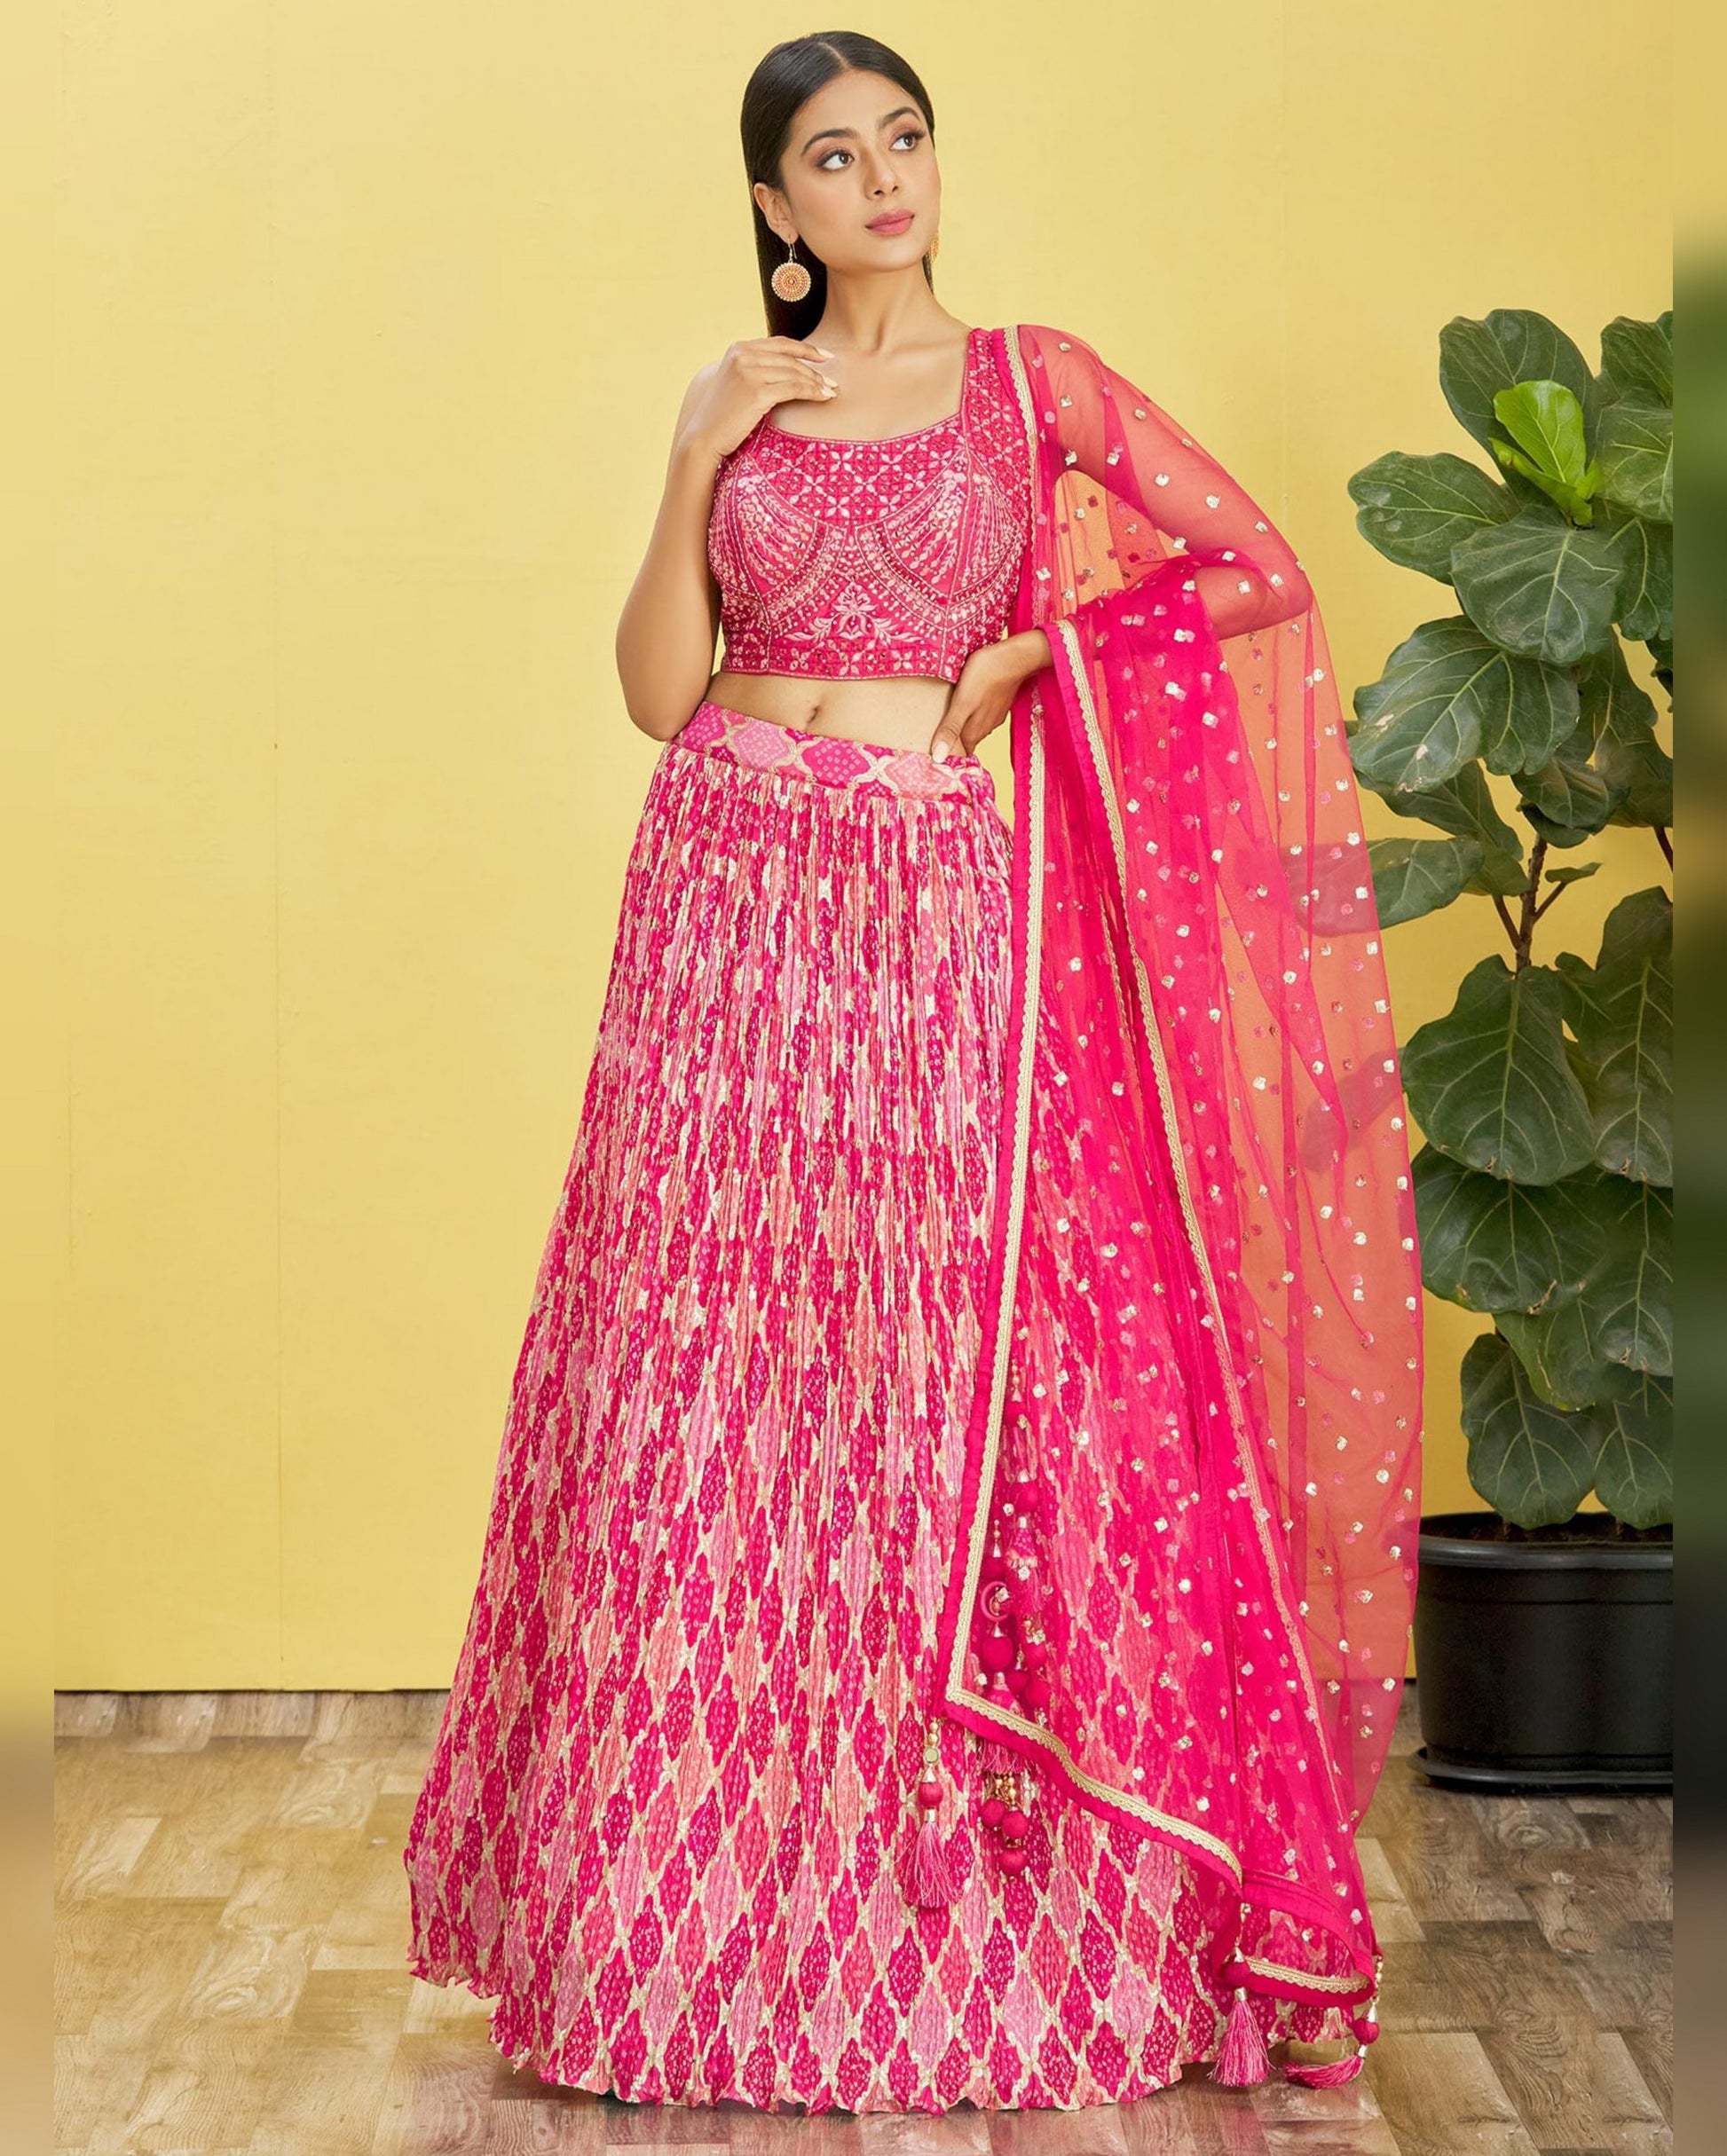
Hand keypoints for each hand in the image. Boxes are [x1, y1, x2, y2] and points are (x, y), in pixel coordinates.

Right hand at [676, 336, 838, 462]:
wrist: (703, 437)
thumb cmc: (722, 415)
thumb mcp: (736, 382)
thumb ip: (756, 368)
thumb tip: (787, 368)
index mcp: (738, 348)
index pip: (780, 343)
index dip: (806, 348)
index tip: (825, 356)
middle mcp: (743, 355)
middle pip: (790, 359)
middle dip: (815, 370)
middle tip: (833, 381)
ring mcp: (750, 372)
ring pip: (794, 373)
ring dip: (817, 382)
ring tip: (831, 392)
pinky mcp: (757, 392)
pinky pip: (794, 388)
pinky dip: (812, 392)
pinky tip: (823, 397)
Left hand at [927, 631, 1052, 760]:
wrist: (1014, 656)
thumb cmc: (986, 675)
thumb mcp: (962, 703)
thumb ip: (950, 729)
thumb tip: (938, 758)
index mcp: (975, 731)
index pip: (961, 753)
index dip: (948, 755)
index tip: (934, 755)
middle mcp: (986, 727)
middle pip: (967, 740)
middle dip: (954, 741)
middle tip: (935, 737)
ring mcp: (994, 714)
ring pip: (975, 726)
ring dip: (963, 726)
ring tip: (948, 720)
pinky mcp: (998, 701)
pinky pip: (982, 713)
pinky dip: (972, 713)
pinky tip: (967, 704)